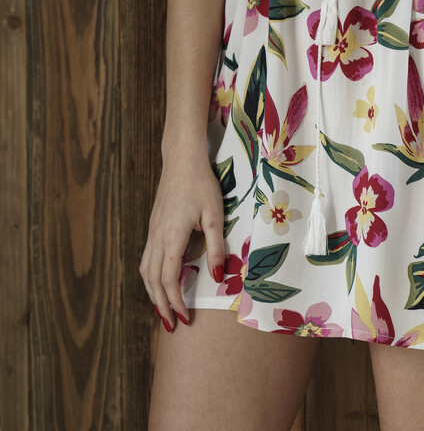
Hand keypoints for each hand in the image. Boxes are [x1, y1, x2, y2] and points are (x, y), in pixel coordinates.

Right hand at [139, 150, 225, 330]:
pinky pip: (146, 259)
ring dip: (152, 294)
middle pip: (152, 281)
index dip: (175, 302)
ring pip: (145, 271)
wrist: (181, 159)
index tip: (186, 318)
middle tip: (172, 325)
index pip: (168, 280)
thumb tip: (218, 277)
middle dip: (161, 306)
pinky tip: (160, 282)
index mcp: (171, 237)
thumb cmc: (201, 184)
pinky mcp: (153, 226)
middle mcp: (157, 237)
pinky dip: (150, 277)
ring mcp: (152, 232)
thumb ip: (216, 246)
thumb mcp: (215, 214)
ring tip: (163, 310)